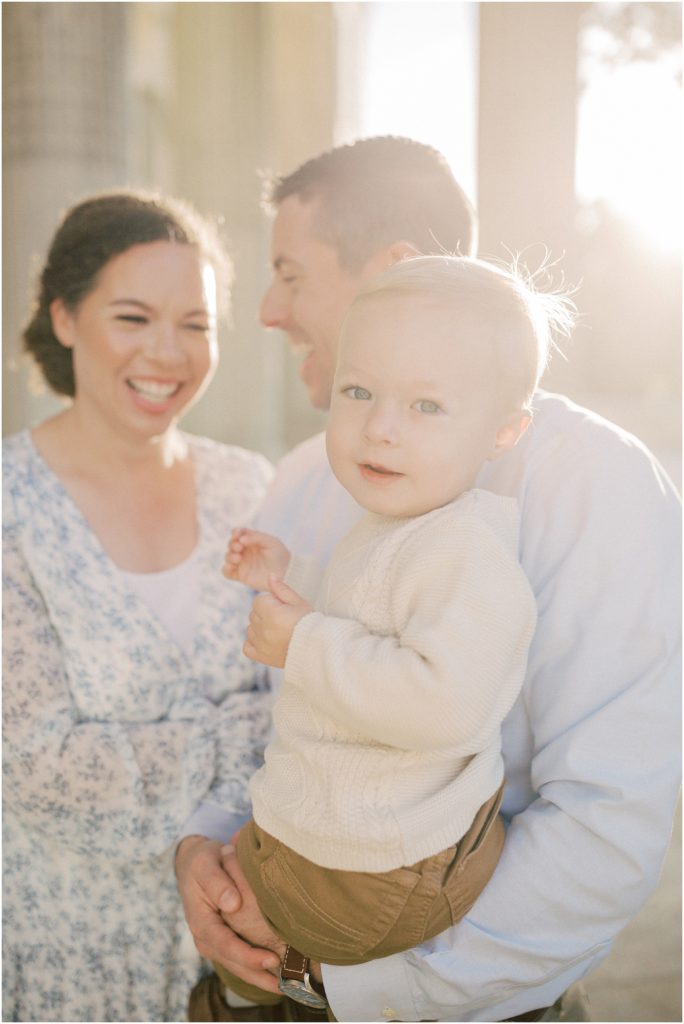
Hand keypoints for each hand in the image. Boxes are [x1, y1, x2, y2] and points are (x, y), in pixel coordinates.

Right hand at [175, 835, 279, 987]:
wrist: (194, 865)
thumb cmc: (202, 862)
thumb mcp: (206, 864)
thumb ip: (216, 882)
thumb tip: (233, 904)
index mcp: (201, 922)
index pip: (225, 944)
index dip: (247, 956)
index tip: (270, 960)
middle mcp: (206, 938)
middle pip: (232, 963)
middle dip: (257, 974)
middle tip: (284, 983)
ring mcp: (214, 942)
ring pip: (236, 966)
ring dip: (258, 977)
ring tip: (285, 985)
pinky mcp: (224, 940)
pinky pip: (239, 959)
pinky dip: (255, 968)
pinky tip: (275, 973)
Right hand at [223, 528, 290, 591]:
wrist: (286, 573)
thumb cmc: (280, 555)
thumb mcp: (271, 542)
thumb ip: (256, 537)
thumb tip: (241, 538)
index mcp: (251, 540)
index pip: (238, 533)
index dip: (235, 532)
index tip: (237, 533)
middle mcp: (244, 551)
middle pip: (231, 544)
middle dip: (232, 544)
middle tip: (240, 547)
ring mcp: (242, 563)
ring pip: (228, 557)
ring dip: (230, 556)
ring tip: (239, 558)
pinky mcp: (241, 575)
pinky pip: (227, 572)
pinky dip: (226, 569)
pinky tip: (231, 567)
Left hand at [244, 576, 312, 667]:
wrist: (317, 649)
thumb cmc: (310, 624)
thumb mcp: (299, 602)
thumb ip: (282, 589)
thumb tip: (270, 576)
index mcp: (272, 615)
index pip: (258, 601)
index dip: (271, 602)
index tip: (283, 608)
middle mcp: (264, 630)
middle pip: (253, 614)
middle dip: (265, 614)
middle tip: (283, 620)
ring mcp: (261, 645)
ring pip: (250, 629)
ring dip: (260, 628)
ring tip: (278, 631)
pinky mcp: (261, 657)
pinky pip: (247, 647)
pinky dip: (253, 643)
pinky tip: (266, 640)